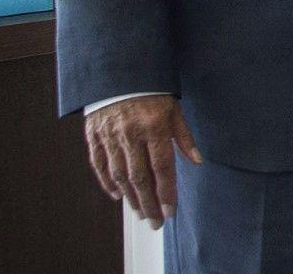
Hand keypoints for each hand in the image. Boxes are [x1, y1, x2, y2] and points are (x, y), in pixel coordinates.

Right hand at [84, 95, 201, 228]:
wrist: (119, 69)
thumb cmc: (152, 90)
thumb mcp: (173, 108)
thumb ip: (183, 136)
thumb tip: (197, 160)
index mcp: (154, 125)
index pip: (162, 166)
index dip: (167, 191)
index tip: (170, 211)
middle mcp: (131, 134)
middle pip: (140, 177)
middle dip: (149, 203)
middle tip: (155, 222)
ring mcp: (110, 136)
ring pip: (120, 175)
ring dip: (130, 197)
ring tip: (140, 212)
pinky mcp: (94, 136)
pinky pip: (99, 165)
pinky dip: (107, 183)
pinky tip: (117, 196)